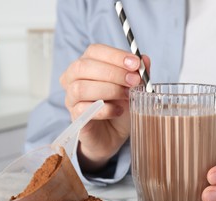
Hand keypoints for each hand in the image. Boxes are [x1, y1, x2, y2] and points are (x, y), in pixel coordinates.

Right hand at [60, 44, 149, 170]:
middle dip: (113, 72)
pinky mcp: (75, 118)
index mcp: (86, 65)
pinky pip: (84, 109)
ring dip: (109, 90)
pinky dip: (105, 109)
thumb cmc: (120, 108)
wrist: (114, 136)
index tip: (135, 64)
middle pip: (83, 66)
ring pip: (80, 87)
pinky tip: (119, 111)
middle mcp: (73, 79)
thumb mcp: (133, 88)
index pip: (94, 51)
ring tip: (127, 96)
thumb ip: (138, 73)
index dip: (115, 56)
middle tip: (134, 81)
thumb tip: (144, 59)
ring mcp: (71, 99)